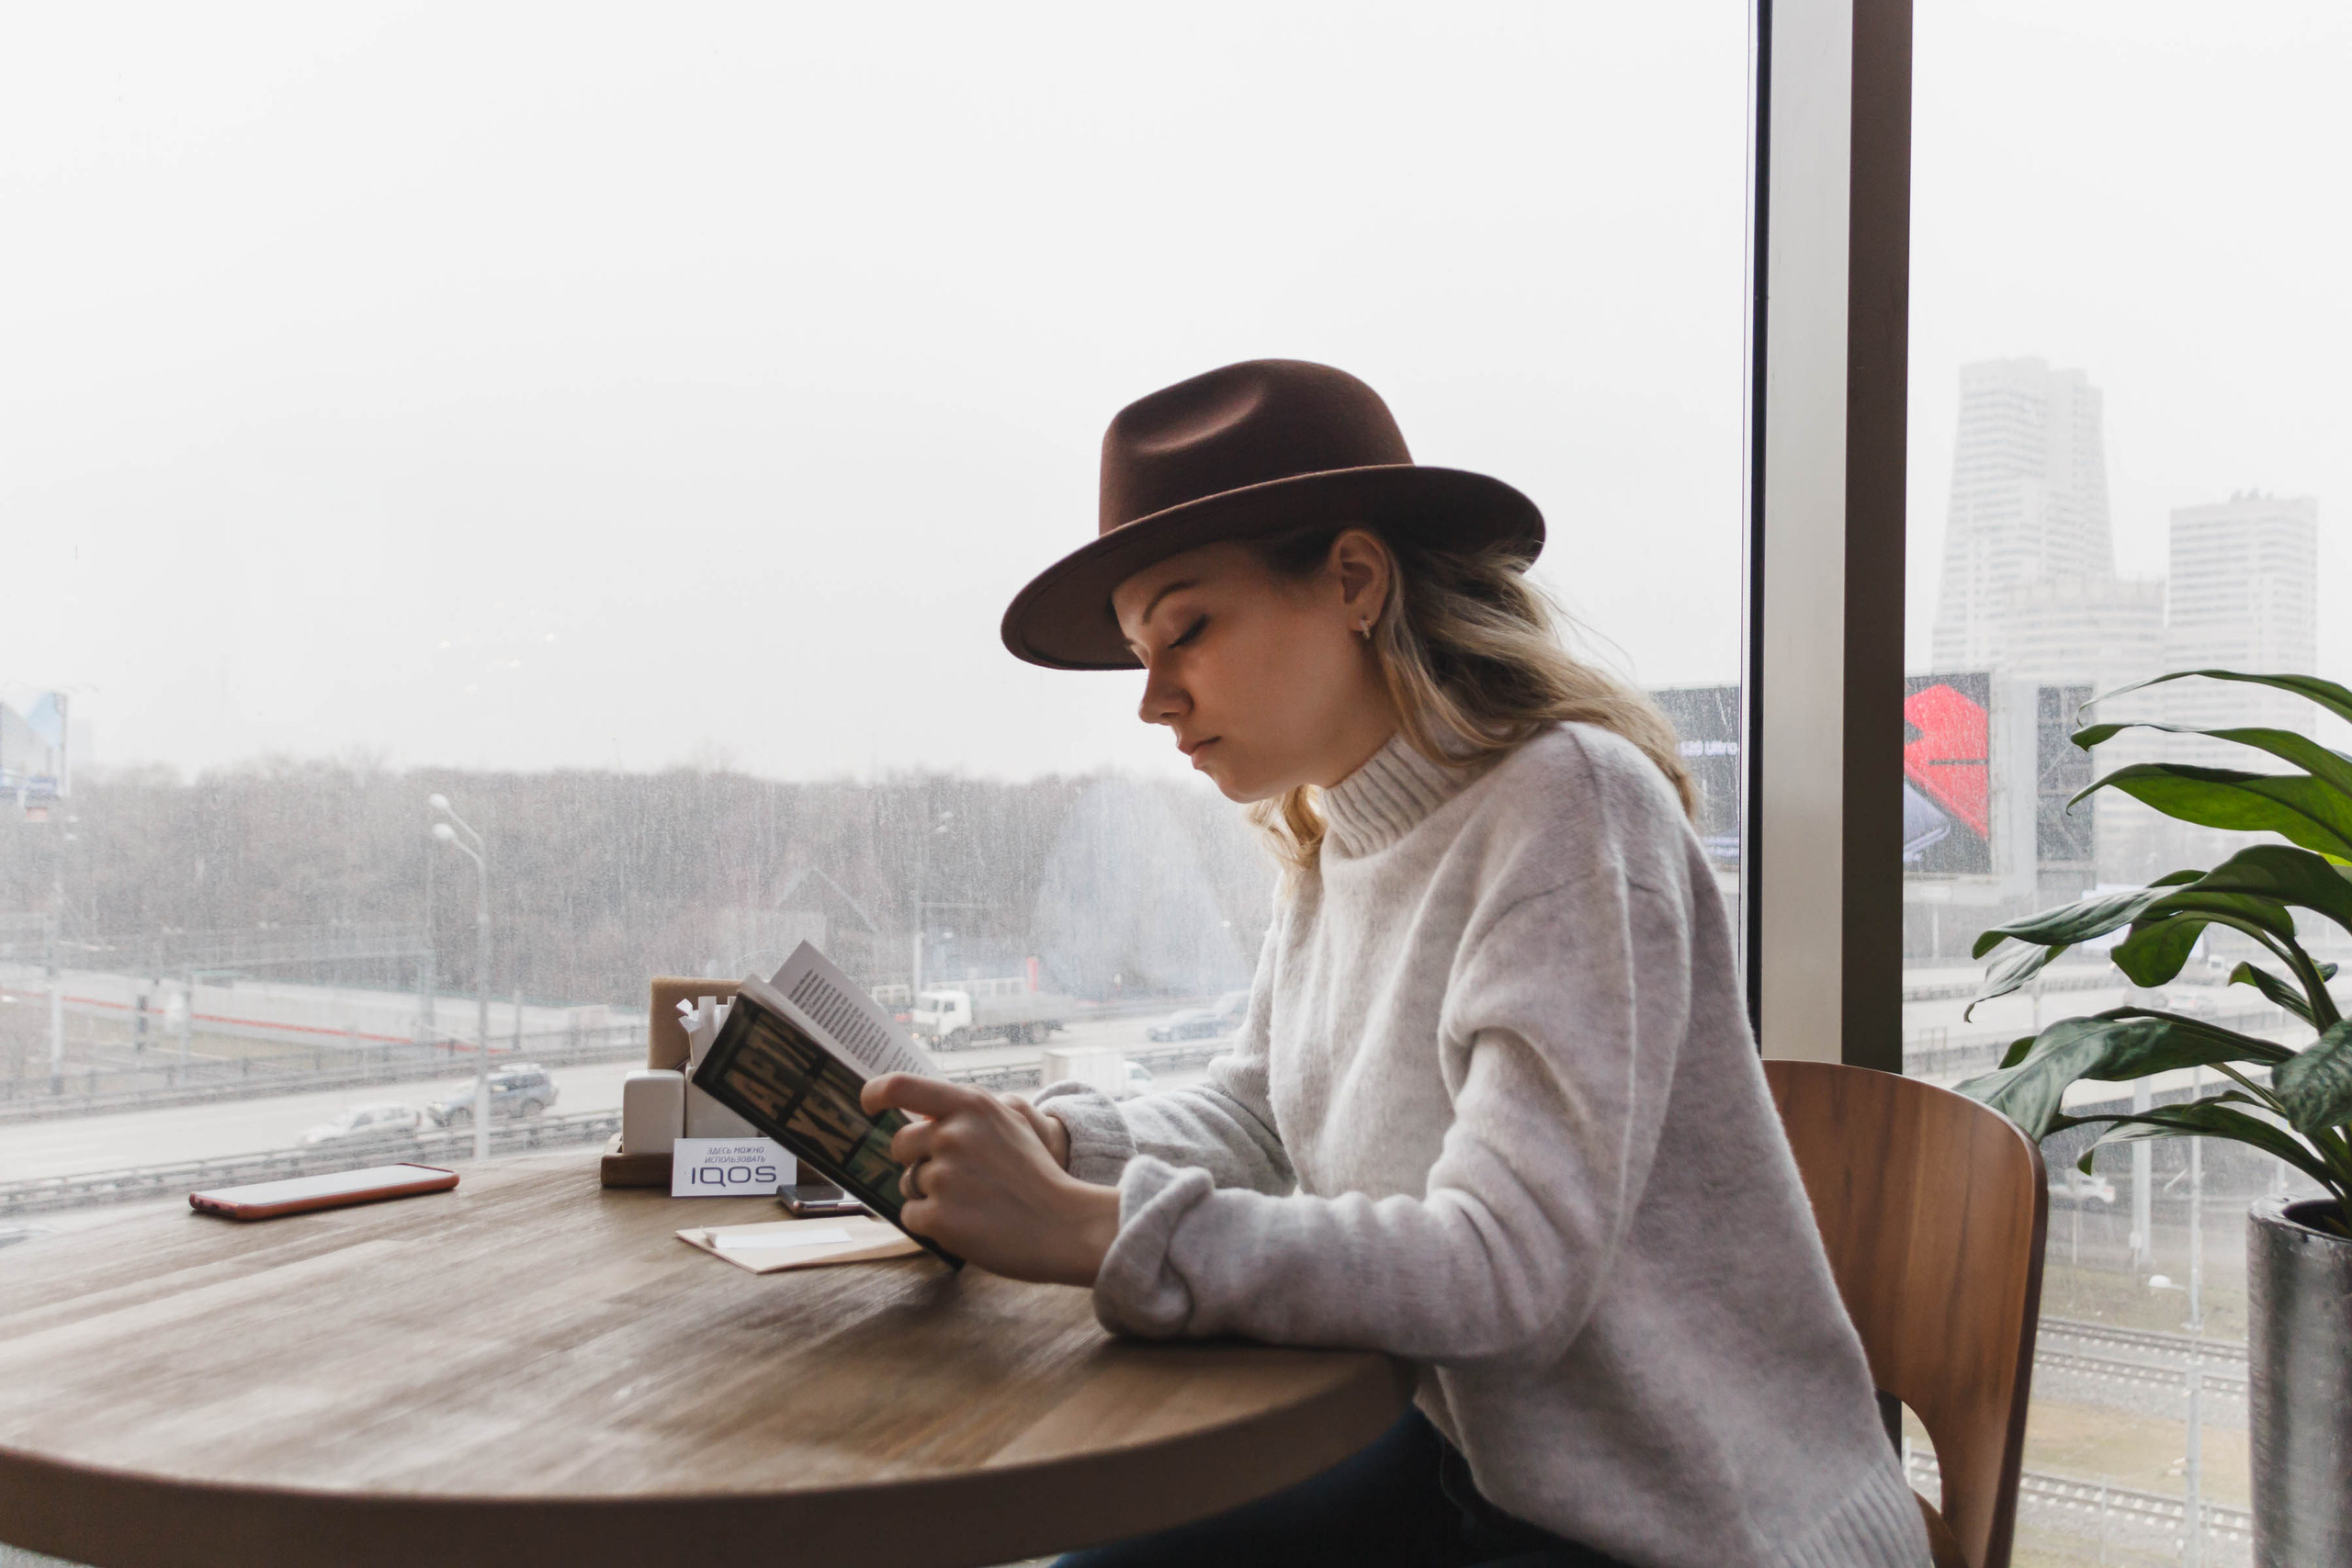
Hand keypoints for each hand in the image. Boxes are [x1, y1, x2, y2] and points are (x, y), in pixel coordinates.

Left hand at [861, 1074, 1117, 1285]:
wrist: (1064, 1225)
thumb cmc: (1034, 1177)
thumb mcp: (1007, 1125)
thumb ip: (964, 1114)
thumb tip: (918, 1114)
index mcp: (971, 1105)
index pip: (900, 1085)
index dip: (876, 1093)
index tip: (870, 1106)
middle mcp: (952, 1135)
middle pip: (901, 1144)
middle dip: (919, 1161)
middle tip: (960, 1179)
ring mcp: (943, 1176)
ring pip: (908, 1183)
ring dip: (929, 1195)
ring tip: (973, 1202)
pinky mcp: (938, 1217)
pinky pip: (911, 1216)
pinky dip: (932, 1225)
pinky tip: (968, 1224)